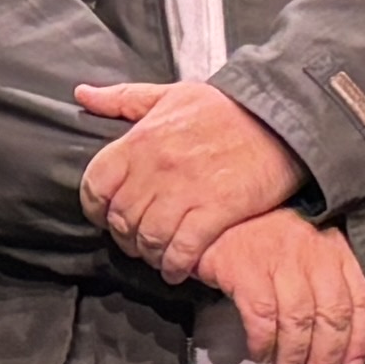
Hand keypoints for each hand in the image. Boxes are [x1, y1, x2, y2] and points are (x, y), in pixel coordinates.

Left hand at [70, 77, 308, 277]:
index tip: (105, 216)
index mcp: (141, 140)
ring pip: (149, 238)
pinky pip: (183, 249)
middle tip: (135, 241)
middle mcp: (157, 168)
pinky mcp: (217, 210)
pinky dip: (176, 265)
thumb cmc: (225, 106)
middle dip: (124, 236)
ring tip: (157, 257)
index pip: (96, 184)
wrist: (281, 116)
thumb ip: (123, 98)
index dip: (95, 207)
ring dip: (149, 254)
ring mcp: (186, 191)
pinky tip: (177, 270)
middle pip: (122, 217)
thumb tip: (83, 95)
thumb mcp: (170, 93)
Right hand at [194, 212, 364, 363]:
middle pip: (332, 317)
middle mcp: (313, 252)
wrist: (214, 212)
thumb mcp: (304, 247)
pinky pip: (263, 319)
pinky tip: (260, 355)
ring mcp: (280, 260)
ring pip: (299, 323)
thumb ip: (326, 280)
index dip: (360, 340)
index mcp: (334, 248)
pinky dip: (264, 344)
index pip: (362, 298)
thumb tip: (337, 337)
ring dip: (294, 359)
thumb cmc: (260, 234)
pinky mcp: (247, 269)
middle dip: (325, 359)